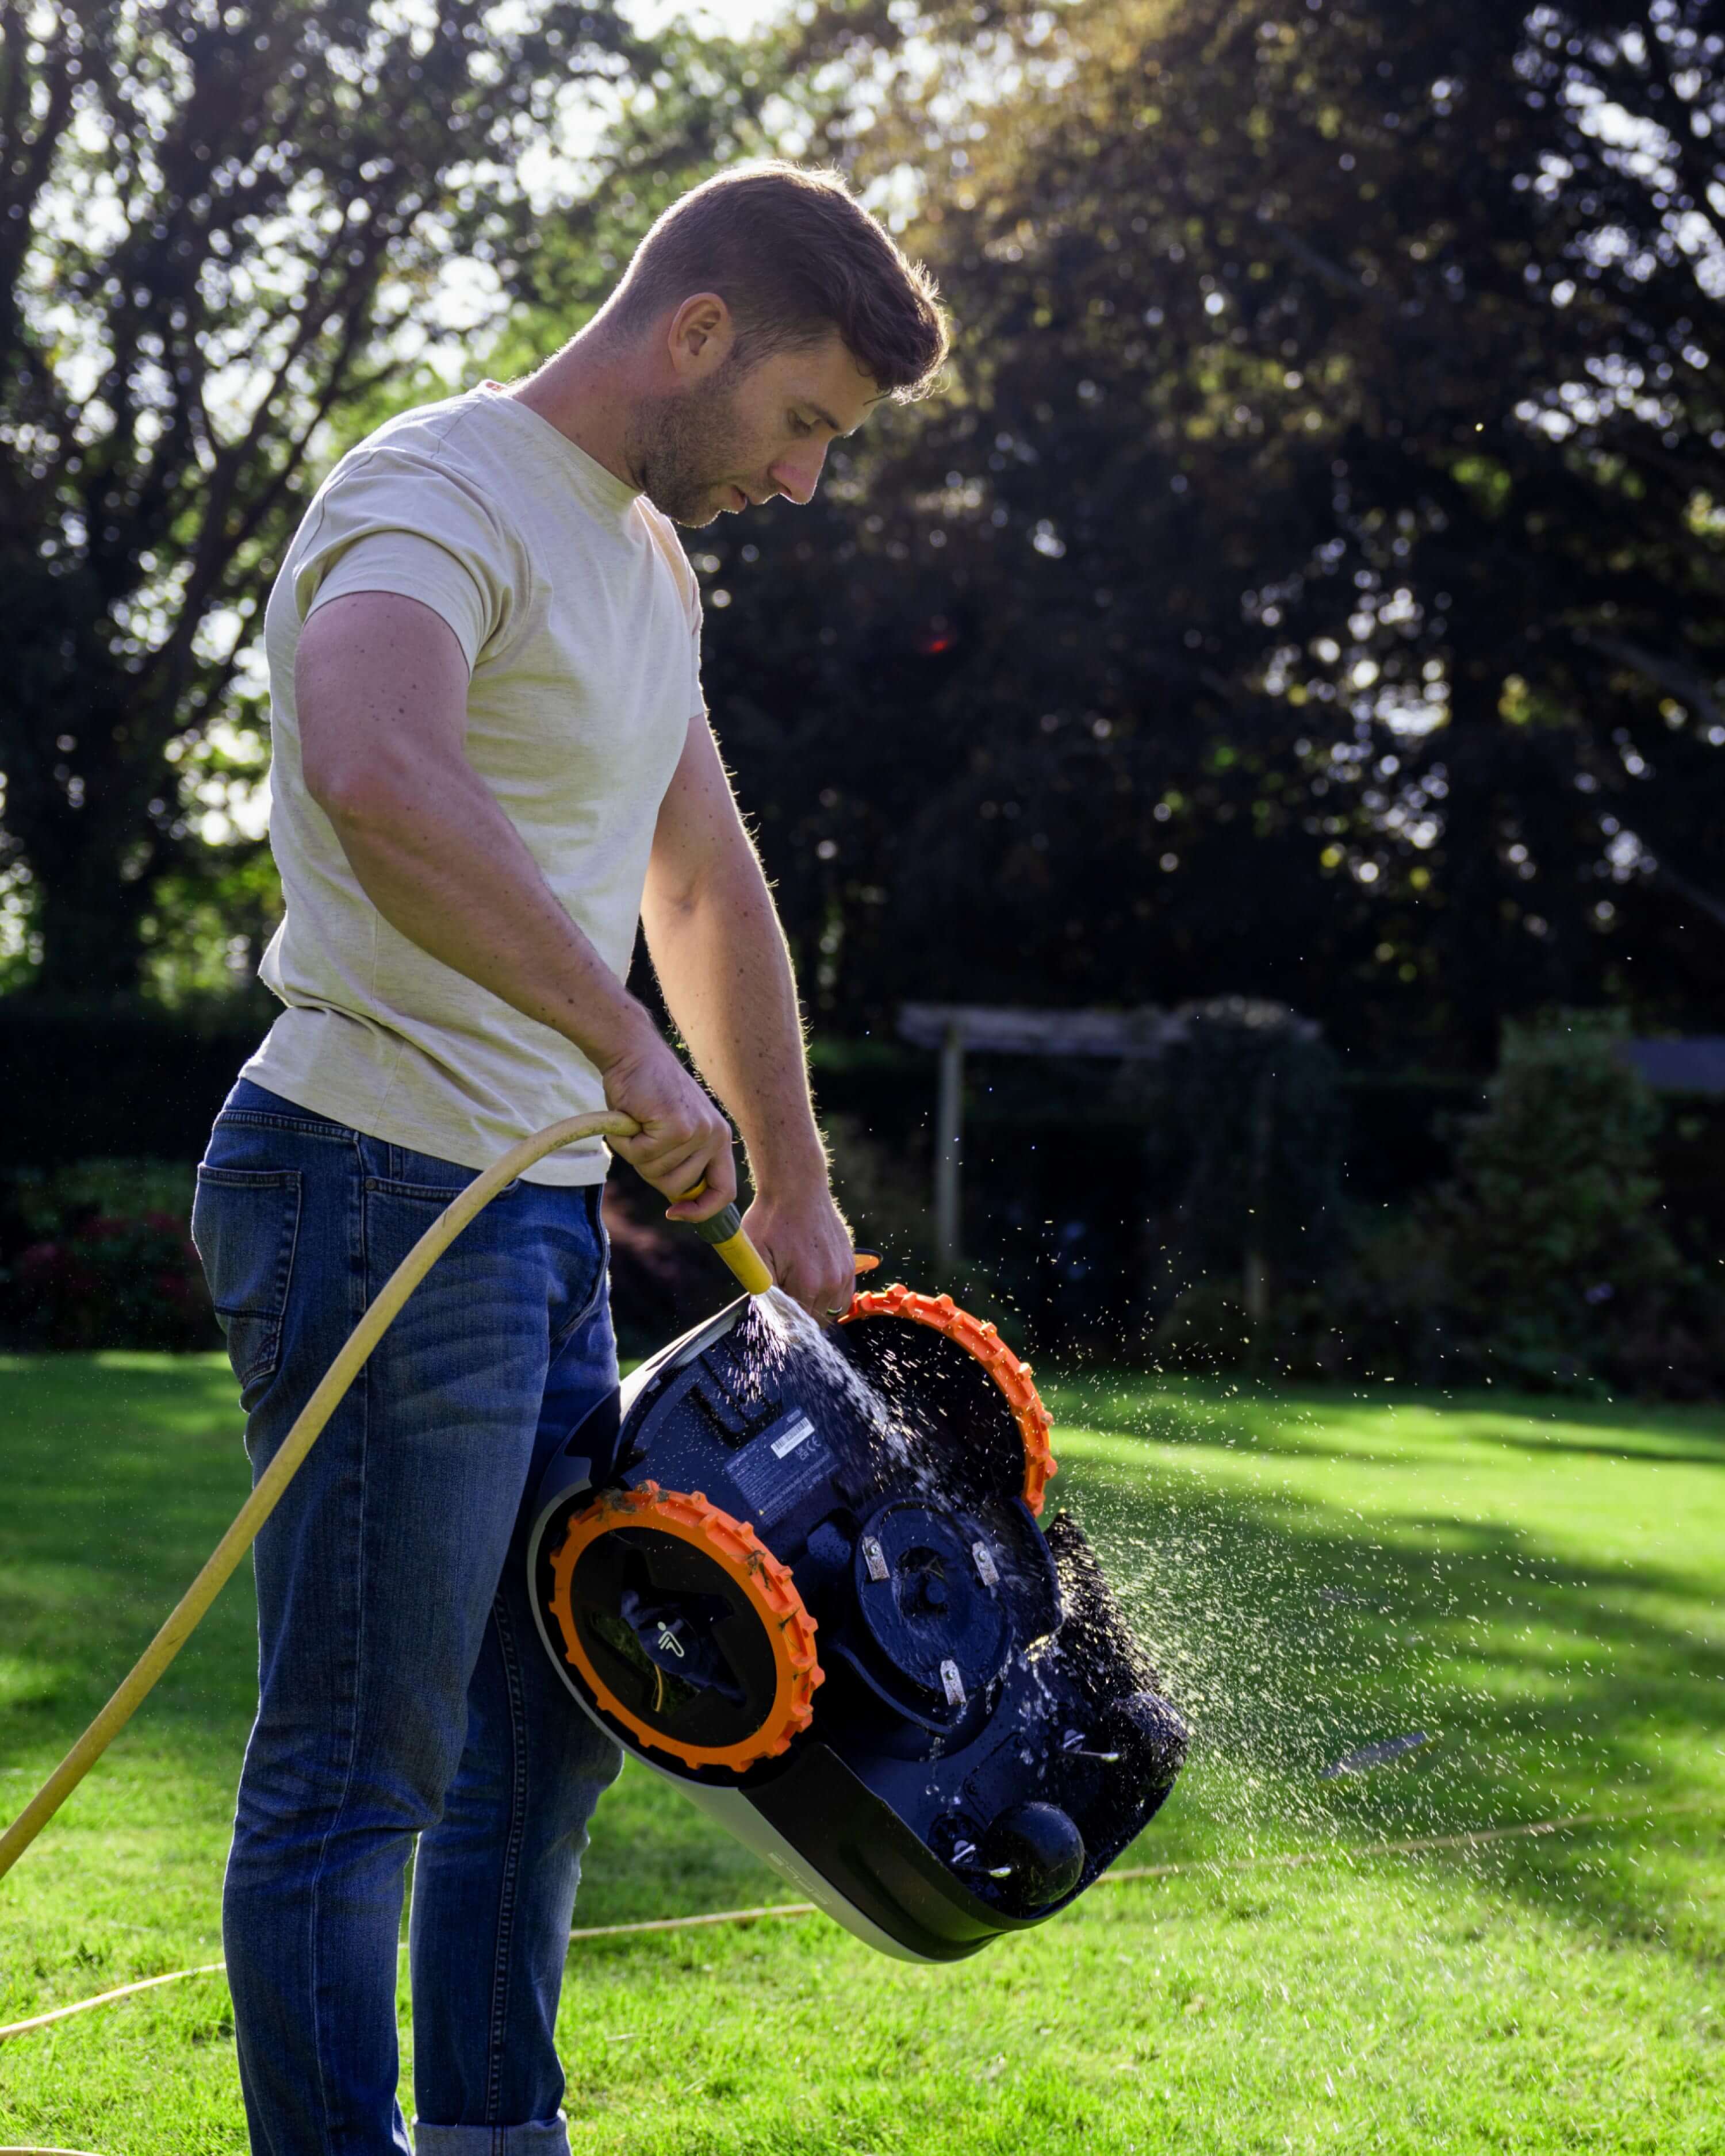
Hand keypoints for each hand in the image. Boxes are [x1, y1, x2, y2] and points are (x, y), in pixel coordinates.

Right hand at [597, 1023, 736, 1221]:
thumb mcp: (672, 1129)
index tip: (674, 1213)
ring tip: (636, 1122)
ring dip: (635, 1153)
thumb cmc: (644, 1092)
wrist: (632, 1051)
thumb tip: (680, 1201)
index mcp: (718, 1137)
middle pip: (677, 1187)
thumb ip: (681, 1160)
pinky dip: (624, 1141)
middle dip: (650, 1170)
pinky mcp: (676, 1126)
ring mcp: (697, 1131)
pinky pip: (641, 1155)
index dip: (700, 1211)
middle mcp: (714, 1135)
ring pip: (656, 1174)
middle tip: (641, 1138)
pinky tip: (629, 1116)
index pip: (724, 1192)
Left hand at [740, 1181, 857, 1321]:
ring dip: (817, 1307)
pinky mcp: (849, 1262)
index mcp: (807, 1284)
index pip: (798, 1325)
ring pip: (833, 1310)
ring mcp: (844, 1272)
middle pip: (816, 1320)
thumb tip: (770, 1312)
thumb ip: (763, 1289)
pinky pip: (845, 1294)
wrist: (796, 1188)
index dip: (784, 1322)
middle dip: (799, 1313)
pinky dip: (831, 1295)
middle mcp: (831, 1282)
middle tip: (784, 1293)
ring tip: (799, 1289)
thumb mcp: (756, 1254)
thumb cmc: (772, 1218)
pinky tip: (815, 1283)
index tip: (776, 1309)